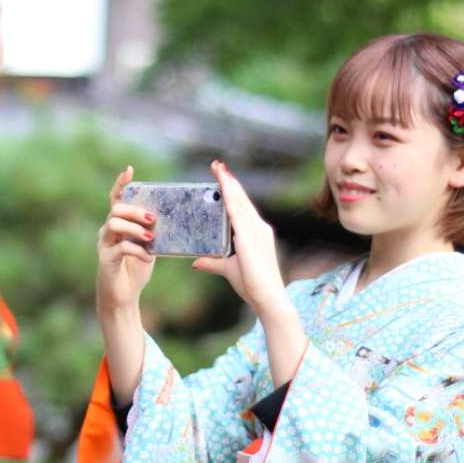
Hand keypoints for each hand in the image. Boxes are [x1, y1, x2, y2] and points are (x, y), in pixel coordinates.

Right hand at [96, 166, 156, 317]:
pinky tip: (148, 257)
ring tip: (150, 238)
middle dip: (135, 209)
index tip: (129, 170)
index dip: (121, 183)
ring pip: (113, 224)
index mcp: (118, 224)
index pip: (116, 198)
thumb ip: (153, 232)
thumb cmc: (136, 269)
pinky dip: (137, 250)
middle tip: (151, 218)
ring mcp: (104, 244)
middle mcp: (107, 231)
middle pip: (116, 209)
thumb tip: (170, 218)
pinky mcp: (106, 259)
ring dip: (134, 228)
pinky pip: (120, 247)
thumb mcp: (149, 246)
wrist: (124, 296)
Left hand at [192, 160, 289, 316]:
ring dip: (228, 183)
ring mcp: (256, 230)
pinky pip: (237, 212)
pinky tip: (222, 186)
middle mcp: (259, 228)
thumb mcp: (228, 270)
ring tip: (218, 169)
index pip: (242, 206)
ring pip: (239, 201)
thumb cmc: (252, 285)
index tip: (223, 176)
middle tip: (217, 165)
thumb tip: (196, 262)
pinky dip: (230, 197)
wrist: (267, 297)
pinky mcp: (250, 236)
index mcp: (256, 233)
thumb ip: (212, 263)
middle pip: (241, 198)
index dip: (232, 190)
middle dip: (229, 181)